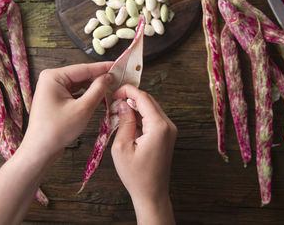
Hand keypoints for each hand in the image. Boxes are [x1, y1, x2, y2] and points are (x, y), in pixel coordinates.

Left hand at [22, 62, 112, 160]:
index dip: (102, 68)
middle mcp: (51, 80)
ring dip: (93, 88)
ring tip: (111, 89)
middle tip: (117, 80)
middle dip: (98, 79)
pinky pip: (75, 93)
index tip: (117, 65)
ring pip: (79, 85)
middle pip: (81, 76)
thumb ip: (97, 90)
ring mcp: (52, 90)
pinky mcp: (56, 100)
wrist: (40, 150)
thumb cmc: (57, 130)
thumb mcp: (82, 108)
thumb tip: (108, 77)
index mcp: (53, 76)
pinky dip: (86, 96)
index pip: (83, 68)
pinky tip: (99, 98)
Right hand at [111, 84, 176, 224]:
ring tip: (118, 111)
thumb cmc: (135, 175)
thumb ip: (124, 122)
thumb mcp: (122, 148)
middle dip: (130, 97)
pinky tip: (127, 120)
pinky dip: (141, 115)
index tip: (113, 93)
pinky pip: (154, 118)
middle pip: (149, 100)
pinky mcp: (167, 135)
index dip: (127, 91)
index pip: (143, 98)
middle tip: (113, 102)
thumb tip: (124, 104)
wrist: (152, 193)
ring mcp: (170, 130)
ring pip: (151, 108)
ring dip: (135, 106)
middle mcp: (168, 125)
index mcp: (158, 127)